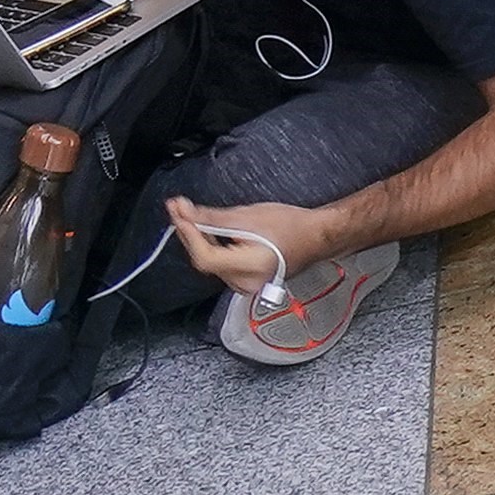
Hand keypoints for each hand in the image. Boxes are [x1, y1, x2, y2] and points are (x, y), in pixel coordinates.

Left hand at [166, 196, 328, 302]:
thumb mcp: (249, 216)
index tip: (178, 212)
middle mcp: (247, 282)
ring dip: (197, 240)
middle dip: (189, 233)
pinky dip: (210, 248)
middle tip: (178, 208)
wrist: (316, 237)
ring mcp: (246, 285)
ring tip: (188, 216)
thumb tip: (185, 213)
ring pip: (210, 263)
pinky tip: (205, 231)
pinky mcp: (246, 281)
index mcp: (250, 267)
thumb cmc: (292, 226)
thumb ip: (212, 218)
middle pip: (204, 260)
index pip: (206, 256)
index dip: (188, 234)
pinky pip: (220, 266)